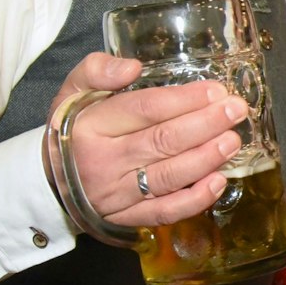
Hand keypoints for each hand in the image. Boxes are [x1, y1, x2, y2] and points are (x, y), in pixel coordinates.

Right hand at [47, 52, 246, 228]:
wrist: (49, 180)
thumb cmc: (73, 130)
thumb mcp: (72, 92)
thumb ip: (96, 70)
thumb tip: (131, 67)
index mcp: (91, 125)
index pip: (144, 109)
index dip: (183, 100)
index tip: (216, 91)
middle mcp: (104, 161)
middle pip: (162, 141)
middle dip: (205, 125)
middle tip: (236, 111)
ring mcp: (116, 193)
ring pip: (167, 177)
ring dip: (206, 159)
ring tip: (233, 141)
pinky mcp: (127, 218)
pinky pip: (164, 212)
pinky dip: (194, 200)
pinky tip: (219, 182)